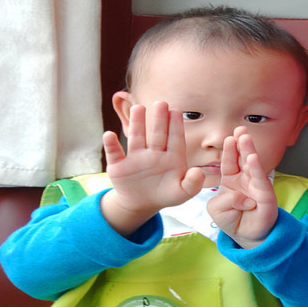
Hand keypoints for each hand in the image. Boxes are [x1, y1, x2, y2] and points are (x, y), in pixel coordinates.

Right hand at [101, 101, 204, 235]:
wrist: (141, 204)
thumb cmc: (165, 194)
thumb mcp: (182, 193)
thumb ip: (193, 184)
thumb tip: (198, 172)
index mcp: (172, 157)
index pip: (175, 139)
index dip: (175, 125)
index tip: (176, 111)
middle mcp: (154, 153)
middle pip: (157, 134)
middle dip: (159, 119)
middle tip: (161, 103)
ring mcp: (136, 157)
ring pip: (137, 137)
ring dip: (137, 123)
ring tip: (138, 108)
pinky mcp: (119, 166)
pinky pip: (114, 153)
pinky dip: (111, 144)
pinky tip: (109, 134)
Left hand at [207, 127, 278, 248]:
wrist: (245, 237)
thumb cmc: (231, 220)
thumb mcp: (216, 209)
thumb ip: (223, 200)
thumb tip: (242, 198)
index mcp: (232, 180)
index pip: (230, 161)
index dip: (230, 150)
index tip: (229, 137)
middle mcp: (246, 180)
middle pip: (243, 158)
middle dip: (242, 143)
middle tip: (240, 129)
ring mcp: (257, 186)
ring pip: (253, 166)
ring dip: (249, 151)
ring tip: (245, 138)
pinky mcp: (266, 196)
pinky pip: (261, 181)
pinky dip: (257, 169)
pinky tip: (253, 158)